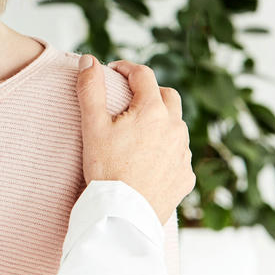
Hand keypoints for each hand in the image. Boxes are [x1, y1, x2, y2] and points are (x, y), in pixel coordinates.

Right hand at [76, 56, 195, 223]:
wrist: (123, 215)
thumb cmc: (106, 168)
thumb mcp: (92, 124)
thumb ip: (90, 88)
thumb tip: (88, 59)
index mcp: (154, 111)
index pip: (144, 75)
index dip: (127, 68)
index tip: (113, 71)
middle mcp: (176, 129)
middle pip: (169, 96)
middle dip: (150, 90)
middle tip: (129, 97)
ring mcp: (183, 154)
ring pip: (176, 125)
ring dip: (160, 120)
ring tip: (138, 129)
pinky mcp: (185, 177)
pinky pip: (179, 153)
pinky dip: (166, 148)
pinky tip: (149, 157)